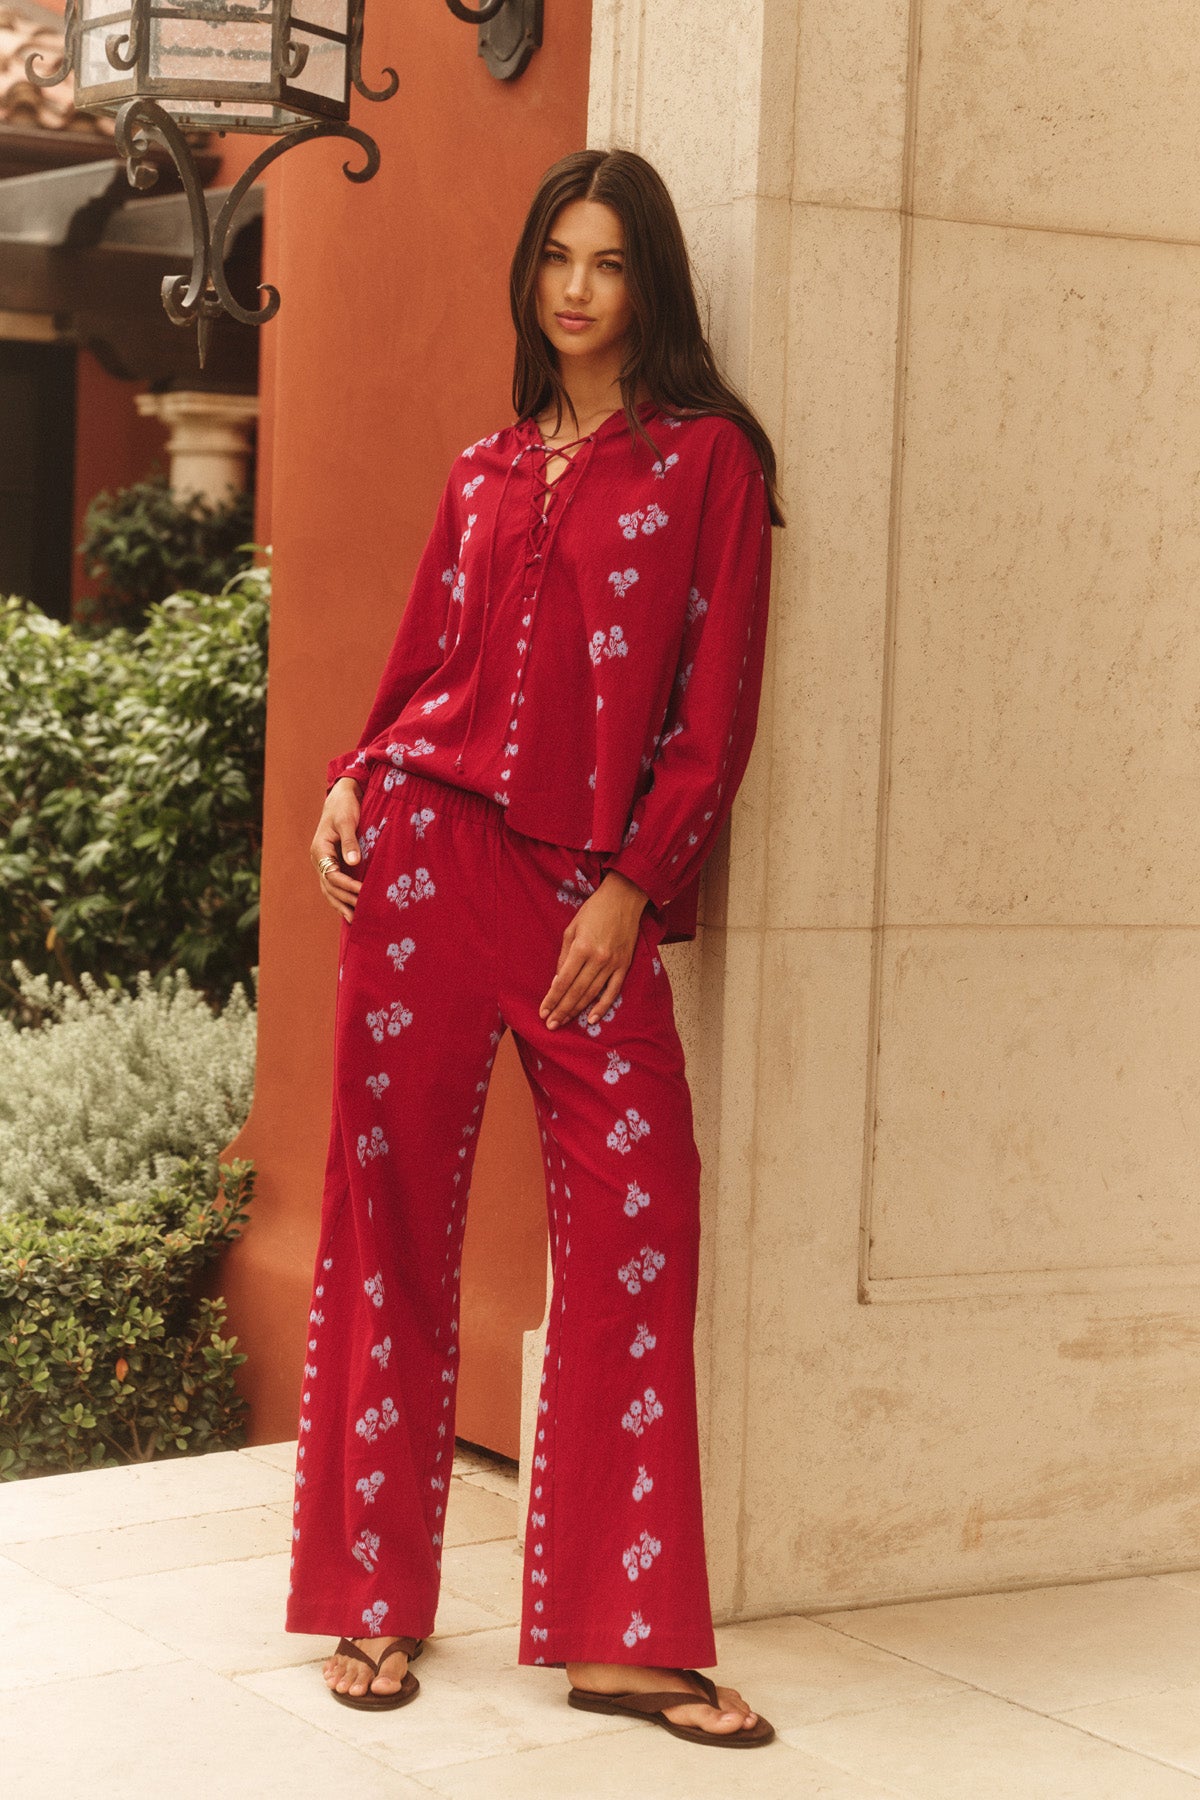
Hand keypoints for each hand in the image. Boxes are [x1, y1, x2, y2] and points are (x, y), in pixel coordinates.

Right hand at [312, 777, 364, 921]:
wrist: (341, 797)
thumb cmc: (344, 806)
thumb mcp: (347, 821)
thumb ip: (350, 842)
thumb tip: (354, 863)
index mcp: (320, 850)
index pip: (332, 875)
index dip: (347, 886)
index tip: (363, 892)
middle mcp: (319, 859)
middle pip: (329, 886)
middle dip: (344, 900)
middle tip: (361, 913)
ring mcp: (324, 862)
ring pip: (329, 888)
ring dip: (340, 904)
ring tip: (353, 919)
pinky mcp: (333, 862)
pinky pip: (334, 884)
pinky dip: (340, 896)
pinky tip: (349, 907)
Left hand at [539, 871, 649, 1029]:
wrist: (624, 899)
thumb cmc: (594, 911)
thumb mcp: (571, 929)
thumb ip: (564, 956)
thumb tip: (558, 981)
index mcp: (582, 947)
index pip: (564, 980)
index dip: (552, 998)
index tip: (543, 1012)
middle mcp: (598, 958)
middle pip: (577, 991)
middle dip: (561, 1010)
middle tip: (550, 1025)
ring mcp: (613, 964)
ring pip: (592, 994)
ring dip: (577, 1010)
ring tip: (564, 1022)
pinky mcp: (624, 965)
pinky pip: (613, 991)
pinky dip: (602, 1006)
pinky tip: (591, 1018)